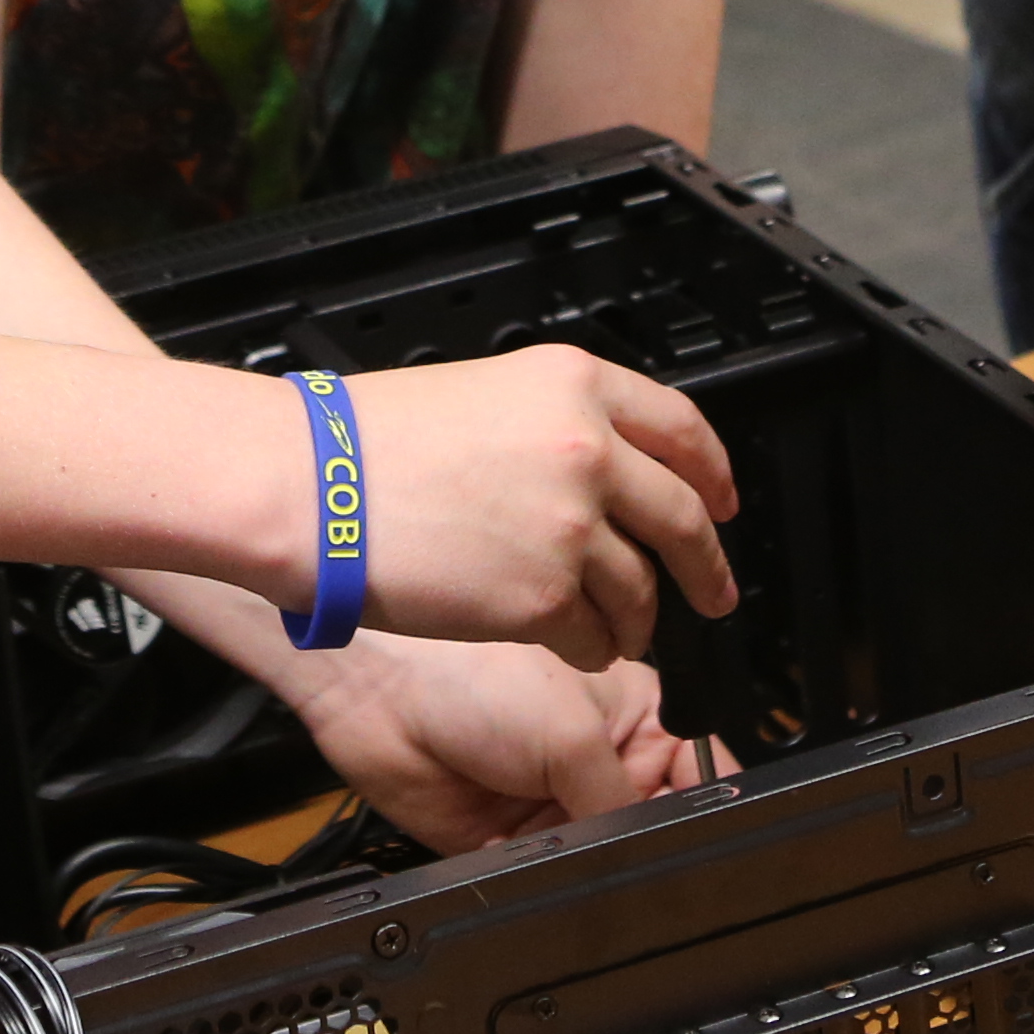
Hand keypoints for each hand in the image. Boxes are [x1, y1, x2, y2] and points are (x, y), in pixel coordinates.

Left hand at [278, 638, 701, 849]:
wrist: (378, 693)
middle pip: (650, 827)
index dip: (709, 811)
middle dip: (650, 850)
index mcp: (635, 716)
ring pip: (601, 861)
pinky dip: (552, 889)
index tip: (718, 848)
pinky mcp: (510, 843)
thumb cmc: (471, 669)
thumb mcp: (572, 733)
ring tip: (592, 867)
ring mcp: (554, 802)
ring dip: (599, 872)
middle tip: (653, 870)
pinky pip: (549, 881)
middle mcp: (597, 762)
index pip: (696, 774)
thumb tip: (651, 859)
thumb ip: (622, 802)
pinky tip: (554, 882)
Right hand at [340, 347, 740, 668]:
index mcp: (573, 385)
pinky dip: (591, 648)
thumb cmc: (362, 444)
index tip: (725, 500)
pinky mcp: (546, 596)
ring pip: (642, 588)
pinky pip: (596, 636)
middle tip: (715, 591)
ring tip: (621, 633)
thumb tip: (596, 475)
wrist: (308, 487)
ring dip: (638, 619)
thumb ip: (554, 429)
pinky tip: (571, 646)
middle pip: (684, 516)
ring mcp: (572, 525)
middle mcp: (588, 448)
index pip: (683, 428)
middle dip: (707, 566)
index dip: (716, 472)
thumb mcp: (481, 396)